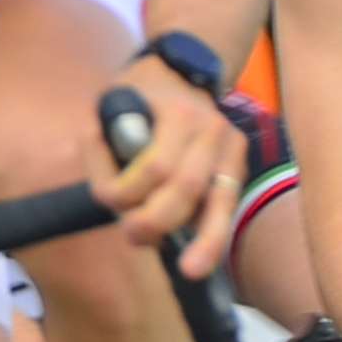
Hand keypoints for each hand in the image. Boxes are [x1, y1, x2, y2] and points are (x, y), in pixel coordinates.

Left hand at [86, 72, 230, 261]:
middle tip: (132, 234)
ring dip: (202, 241)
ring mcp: (231, 147)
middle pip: (187, 188)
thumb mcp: (109, 103)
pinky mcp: (240, 164)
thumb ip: (102, 142)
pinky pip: (229, 207)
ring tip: (189, 269)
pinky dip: (215, 236)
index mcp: (177, 113)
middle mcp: (211, 129)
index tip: (105, 198)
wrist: (181, 73)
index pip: (154, 167)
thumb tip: (108, 194)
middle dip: (157, 220)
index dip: (127, 191)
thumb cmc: (137, 93)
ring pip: (222, 203)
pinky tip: (203, 260)